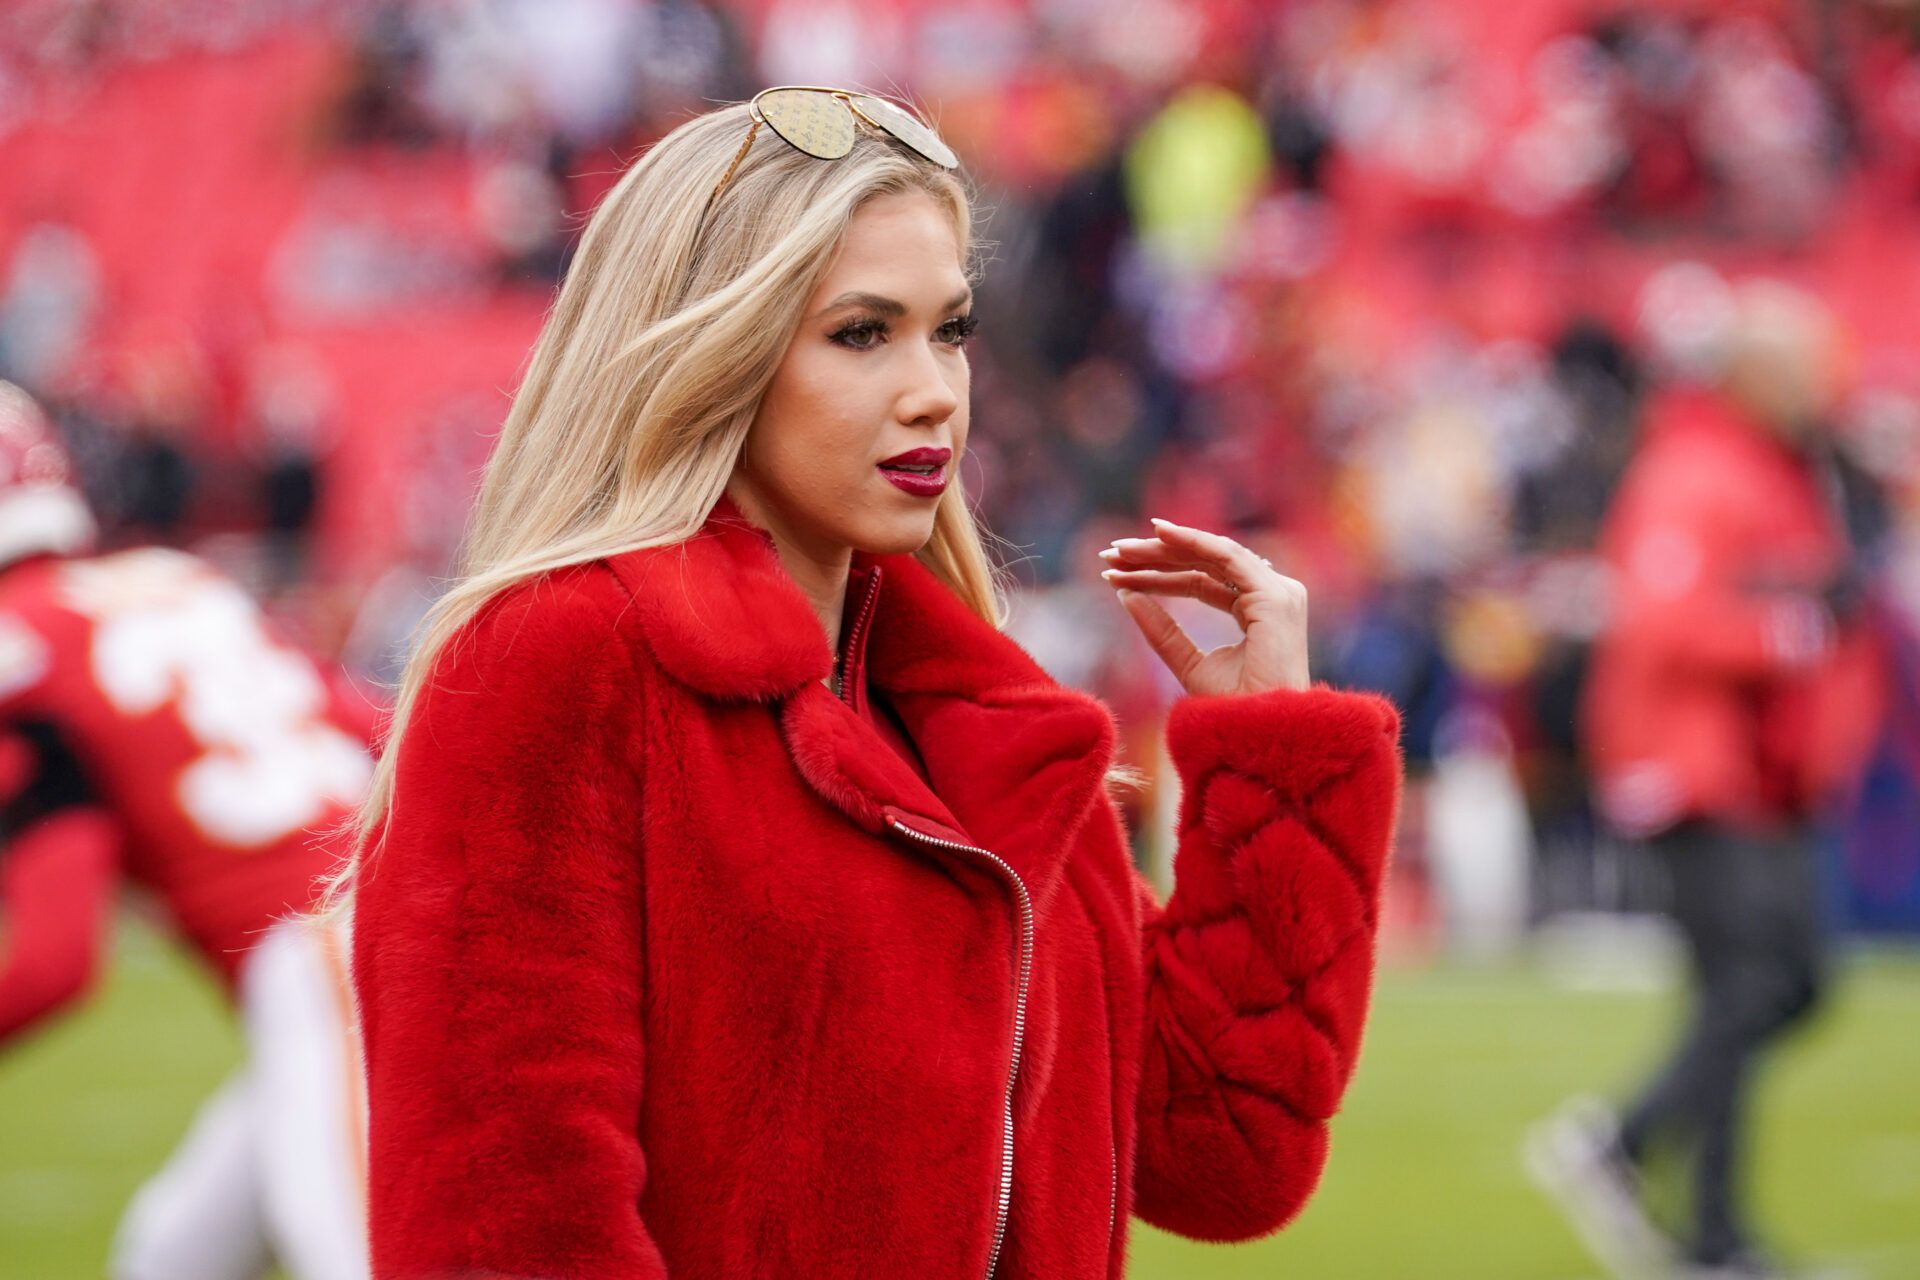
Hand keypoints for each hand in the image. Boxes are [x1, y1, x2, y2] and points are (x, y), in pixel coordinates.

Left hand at [1099, 517, 1309, 695]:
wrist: (1256, 739)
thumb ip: (1162, 631)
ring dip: (1164, 548)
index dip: (1158, 575)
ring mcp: (1279, 595)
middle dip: (1155, 557)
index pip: (1202, 581)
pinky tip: (1159, 534)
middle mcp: (1273, 596)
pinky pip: (1227, 557)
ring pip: (1212, 556)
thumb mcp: (1188, 665)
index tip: (1115, 574)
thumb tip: (1126, 596)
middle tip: (1111, 553)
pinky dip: (1193, 541)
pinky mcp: (1275, 598)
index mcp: (1258, 611)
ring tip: (1121, 549)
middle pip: (1205, 565)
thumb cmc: (1233, 713)